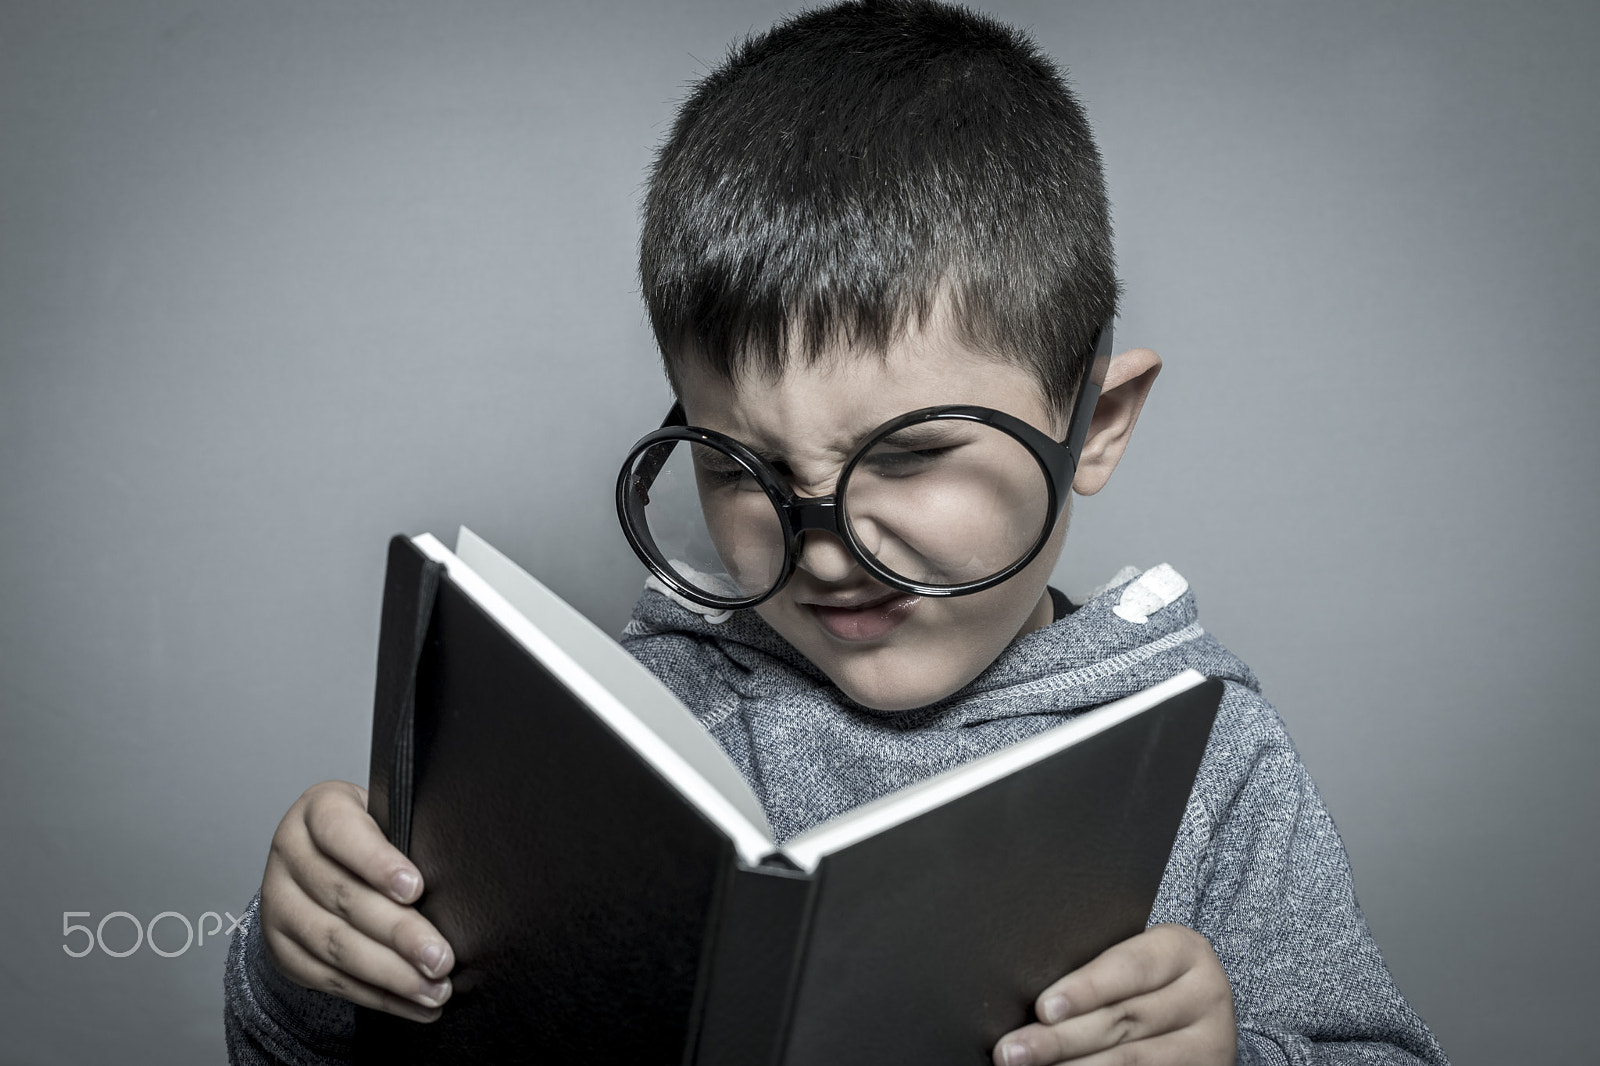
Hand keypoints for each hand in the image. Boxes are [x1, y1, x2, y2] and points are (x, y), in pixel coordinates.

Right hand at [258, 780, 455, 1022]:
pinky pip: (329, 979)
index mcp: (318, 811)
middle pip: (344, 898)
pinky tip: (411, 1003)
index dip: (378, 863)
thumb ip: (406, 838)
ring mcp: (280, 904)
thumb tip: (453, 881)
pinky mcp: (282, 948)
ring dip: (391, 974)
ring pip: (335, 945)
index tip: (417, 889)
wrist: (316, 858)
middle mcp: (290, 855)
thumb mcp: (383, 817)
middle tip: (440, 958)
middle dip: (399, 933)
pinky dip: (376, 995)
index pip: (342, 832)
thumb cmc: (368, 834)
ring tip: (433, 989)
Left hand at [991, 924, 1235, 1065]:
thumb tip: (1035, 1001)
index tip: (1042, 1009)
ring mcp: (1211, 1044)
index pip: (1129, 968)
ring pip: (1131, 1062)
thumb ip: (1099, 970)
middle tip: (1011, 1052)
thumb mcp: (1136, 961)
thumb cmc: (1145, 980)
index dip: (1084, 989)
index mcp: (1184, 951)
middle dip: (1060, 1039)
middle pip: (1123, 1020)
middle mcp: (1206, 995)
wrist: (1198, 1016)